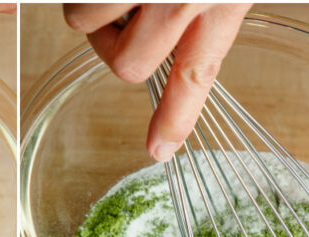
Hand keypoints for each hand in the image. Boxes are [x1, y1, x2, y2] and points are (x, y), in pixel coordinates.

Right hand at [63, 3, 250, 161]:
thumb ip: (206, 7)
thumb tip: (172, 33)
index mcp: (222, 1)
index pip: (194, 76)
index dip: (174, 119)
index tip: (160, 150)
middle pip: (126, 62)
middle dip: (112, 41)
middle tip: (122, 16)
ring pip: (85, 21)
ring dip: (92, 5)